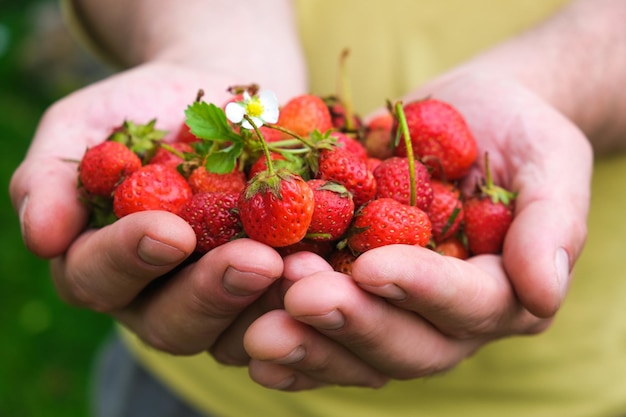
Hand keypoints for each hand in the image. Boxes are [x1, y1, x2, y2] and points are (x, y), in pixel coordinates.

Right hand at [9, 61, 284, 356]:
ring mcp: (216, 302)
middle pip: (171, 322)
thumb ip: (56, 173)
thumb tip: (42, 234)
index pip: (98, 277)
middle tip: (255, 262)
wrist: (223, 102)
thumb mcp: (90, 123)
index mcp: (101, 262)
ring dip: (269, 307)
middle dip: (212, 292)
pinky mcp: (267, 295)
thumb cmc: (146, 110)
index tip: (169, 231)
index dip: (130, 258)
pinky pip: (285, 315)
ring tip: (304, 270)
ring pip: (233, 333)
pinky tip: (332, 272)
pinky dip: (307, 299)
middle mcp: (155, 297)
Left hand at [242, 71, 591, 389]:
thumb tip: (544, 289)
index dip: (422, 290)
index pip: (468, 305)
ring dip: (310, 343)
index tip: (373, 264)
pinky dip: (293, 344)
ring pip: (358, 352)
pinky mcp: (355, 296)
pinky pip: (324, 334)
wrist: (468, 118)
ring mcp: (397, 312)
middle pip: (407, 345)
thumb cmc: (516, 133)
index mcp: (503, 292)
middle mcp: (448, 319)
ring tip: (261, 327)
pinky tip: (252, 344)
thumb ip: (552, 225)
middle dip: (354, 322)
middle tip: (301, 295)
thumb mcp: (550, 161)